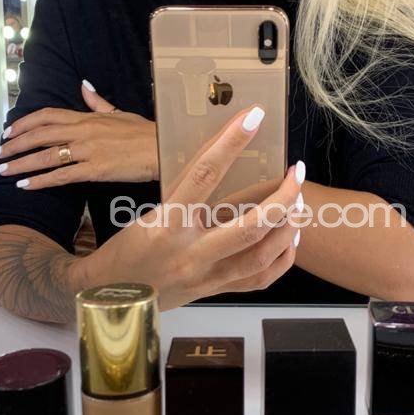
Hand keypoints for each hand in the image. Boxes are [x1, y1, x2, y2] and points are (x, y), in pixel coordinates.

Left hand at [0, 80, 157, 187]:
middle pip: (40, 135)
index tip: (9, 132)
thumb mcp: (119, 113)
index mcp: (87, 118)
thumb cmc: (144, 132)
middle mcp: (83, 132)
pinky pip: (62, 176)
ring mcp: (88, 151)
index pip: (47, 116)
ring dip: (20, 164)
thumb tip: (83, 86)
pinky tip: (25, 186)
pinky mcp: (95, 170)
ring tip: (3, 172)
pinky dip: (41, 181)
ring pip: (46, 156)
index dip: (24, 123)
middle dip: (14, 145)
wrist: (162, 148)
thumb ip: (97, 102)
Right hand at [80, 104, 304, 309]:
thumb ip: (186, 196)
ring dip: (288, 228)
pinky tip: (290, 240)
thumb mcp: (150, 215)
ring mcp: (205, 276)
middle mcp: (189, 252)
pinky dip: (282, 259)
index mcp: (167, 223)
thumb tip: (222, 161)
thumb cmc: (129, 249)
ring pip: (261, 255)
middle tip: (297, 173)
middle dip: (282, 197)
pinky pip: (259, 280)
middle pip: (250, 225)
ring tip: (300, 204)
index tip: (254, 117)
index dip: (231, 143)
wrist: (113, 297)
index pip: (204, 175)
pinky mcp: (214, 292)